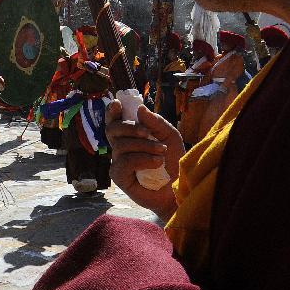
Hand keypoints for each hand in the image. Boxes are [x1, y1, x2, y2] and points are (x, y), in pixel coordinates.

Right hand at [105, 101, 184, 221]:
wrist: (179, 186)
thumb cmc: (173, 160)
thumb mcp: (170, 136)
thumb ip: (156, 122)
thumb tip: (140, 109)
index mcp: (130, 135)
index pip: (113, 120)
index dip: (111, 111)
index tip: (117, 104)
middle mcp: (120, 147)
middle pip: (112, 129)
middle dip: (130, 127)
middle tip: (147, 133)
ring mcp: (118, 162)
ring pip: (120, 146)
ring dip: (144, 146)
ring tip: (161, 152)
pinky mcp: (119, 177)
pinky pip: (124, 162)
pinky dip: (142, 159)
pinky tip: (156, 163)